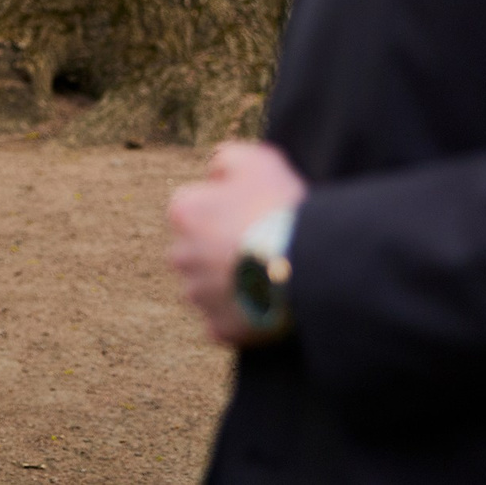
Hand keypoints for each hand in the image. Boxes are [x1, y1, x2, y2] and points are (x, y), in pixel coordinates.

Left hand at [166, 140, 307, 345]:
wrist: (305, 264)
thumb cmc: (279, 207)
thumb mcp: (258, 160)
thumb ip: (227, 158)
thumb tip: (215, 171)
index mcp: (183, 213)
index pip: (193, 207)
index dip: (224, 207)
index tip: (251, 213)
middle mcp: (181, 255)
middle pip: (197, 249)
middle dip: (219, 247)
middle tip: (259, 244)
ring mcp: (199, 295)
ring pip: (208, 287)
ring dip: (229, 281)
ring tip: (267, 274)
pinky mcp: (220, 327)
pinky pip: (225, 320)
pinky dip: (241, 314)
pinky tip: (266, 301)